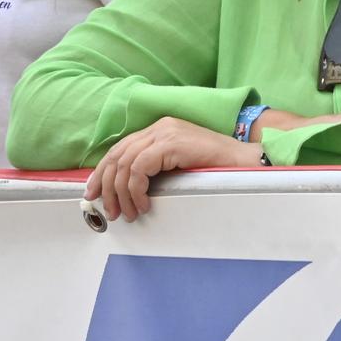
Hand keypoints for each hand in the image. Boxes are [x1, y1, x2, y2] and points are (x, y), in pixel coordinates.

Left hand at [85, 118, 257, 221]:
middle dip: (106, 185)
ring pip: (125, 163)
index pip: (120, 149)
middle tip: (108, 209)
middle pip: (117, 154)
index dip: (102, 172)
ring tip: (128, 213)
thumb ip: (156, 169)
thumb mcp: (179, 167)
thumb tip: (128, 191)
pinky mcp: (172, 142)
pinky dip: (136, 189)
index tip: (94, 194)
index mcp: (159, 130)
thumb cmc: (217, 169)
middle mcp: (159, 126)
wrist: (246, 161)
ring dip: (121, 193)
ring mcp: (165, 132)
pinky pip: (140, 168)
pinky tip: (144, 204)